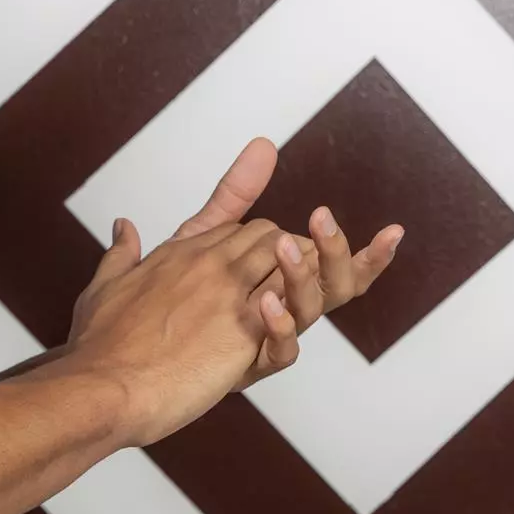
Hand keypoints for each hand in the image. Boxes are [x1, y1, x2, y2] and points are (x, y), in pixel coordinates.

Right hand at [63, 216, 300, 446]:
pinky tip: (289, 326)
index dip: (250, 243)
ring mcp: (228, 293)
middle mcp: (206, 263)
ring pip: (284, 257)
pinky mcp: (243, 330)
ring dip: (297, 275)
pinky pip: (289, 307)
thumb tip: (123, 225)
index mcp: (177, 253)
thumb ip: (120, 253)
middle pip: (265, 234)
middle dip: (283, 251)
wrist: (102, 388)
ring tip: (296, 300)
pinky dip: (295, 311)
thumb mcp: (103, 287)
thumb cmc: (96, 348)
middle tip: (286, 282)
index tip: (257, 263)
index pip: (231, 227)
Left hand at [166, 138, 403, 389]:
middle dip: (336, 253)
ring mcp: (263, 339)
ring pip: (308, 312)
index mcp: (280, 286)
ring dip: (303, 276)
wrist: (120, 369)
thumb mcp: (202, 237)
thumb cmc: (163, 303)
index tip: (394, 231)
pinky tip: (264, 302)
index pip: (336, 268)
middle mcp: (280, 313)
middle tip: (321, 219)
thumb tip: (264, 143)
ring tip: (285, 247)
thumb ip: (236, 195)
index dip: (368, 254)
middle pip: (331, 288)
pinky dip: (278, 327)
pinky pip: (277, 352)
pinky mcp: (244, 367)